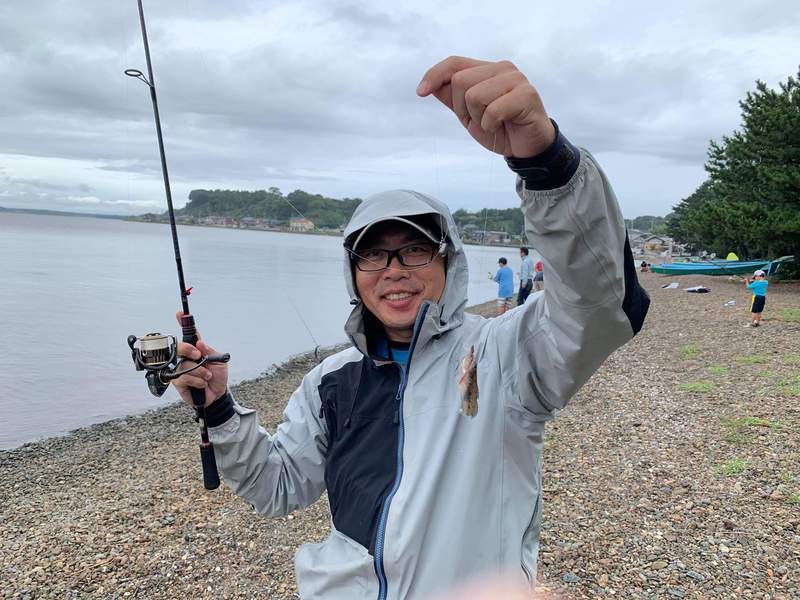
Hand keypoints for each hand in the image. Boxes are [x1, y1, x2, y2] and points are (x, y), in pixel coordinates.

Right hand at [171, 311, 228, 407]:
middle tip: (199, 356)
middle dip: (188, 350)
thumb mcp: (220, 362)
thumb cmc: (218, 376)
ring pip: (184, 365)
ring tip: (208, 376)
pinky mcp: (177, 382)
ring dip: (200, 371)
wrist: (218, 394)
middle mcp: (186, 358)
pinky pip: (183, 377)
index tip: (180, 313)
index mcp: (197, 350)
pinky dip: (197, 380)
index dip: (184, 323)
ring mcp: (180, 369)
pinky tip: (202, 383)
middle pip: (179, 347)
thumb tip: (199, 343)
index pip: (189, 334)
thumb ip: (210, 351)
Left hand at [417, 56, 555, 157]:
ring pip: (474, 95)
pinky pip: (493, 110)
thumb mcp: (468, 115)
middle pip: (460, 81)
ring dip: (478, 118)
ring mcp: (516, 79)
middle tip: (480, 120)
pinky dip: (491, 125)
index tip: (421, 92)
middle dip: (462, 108)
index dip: (434, 75)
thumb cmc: (499, 128)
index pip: (454, 63)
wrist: (526, 148)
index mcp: (487, 70)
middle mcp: (502, 68)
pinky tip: (502, 126)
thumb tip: (429, 86)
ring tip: (492, 123)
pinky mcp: (526, 94)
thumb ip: (451, 98)